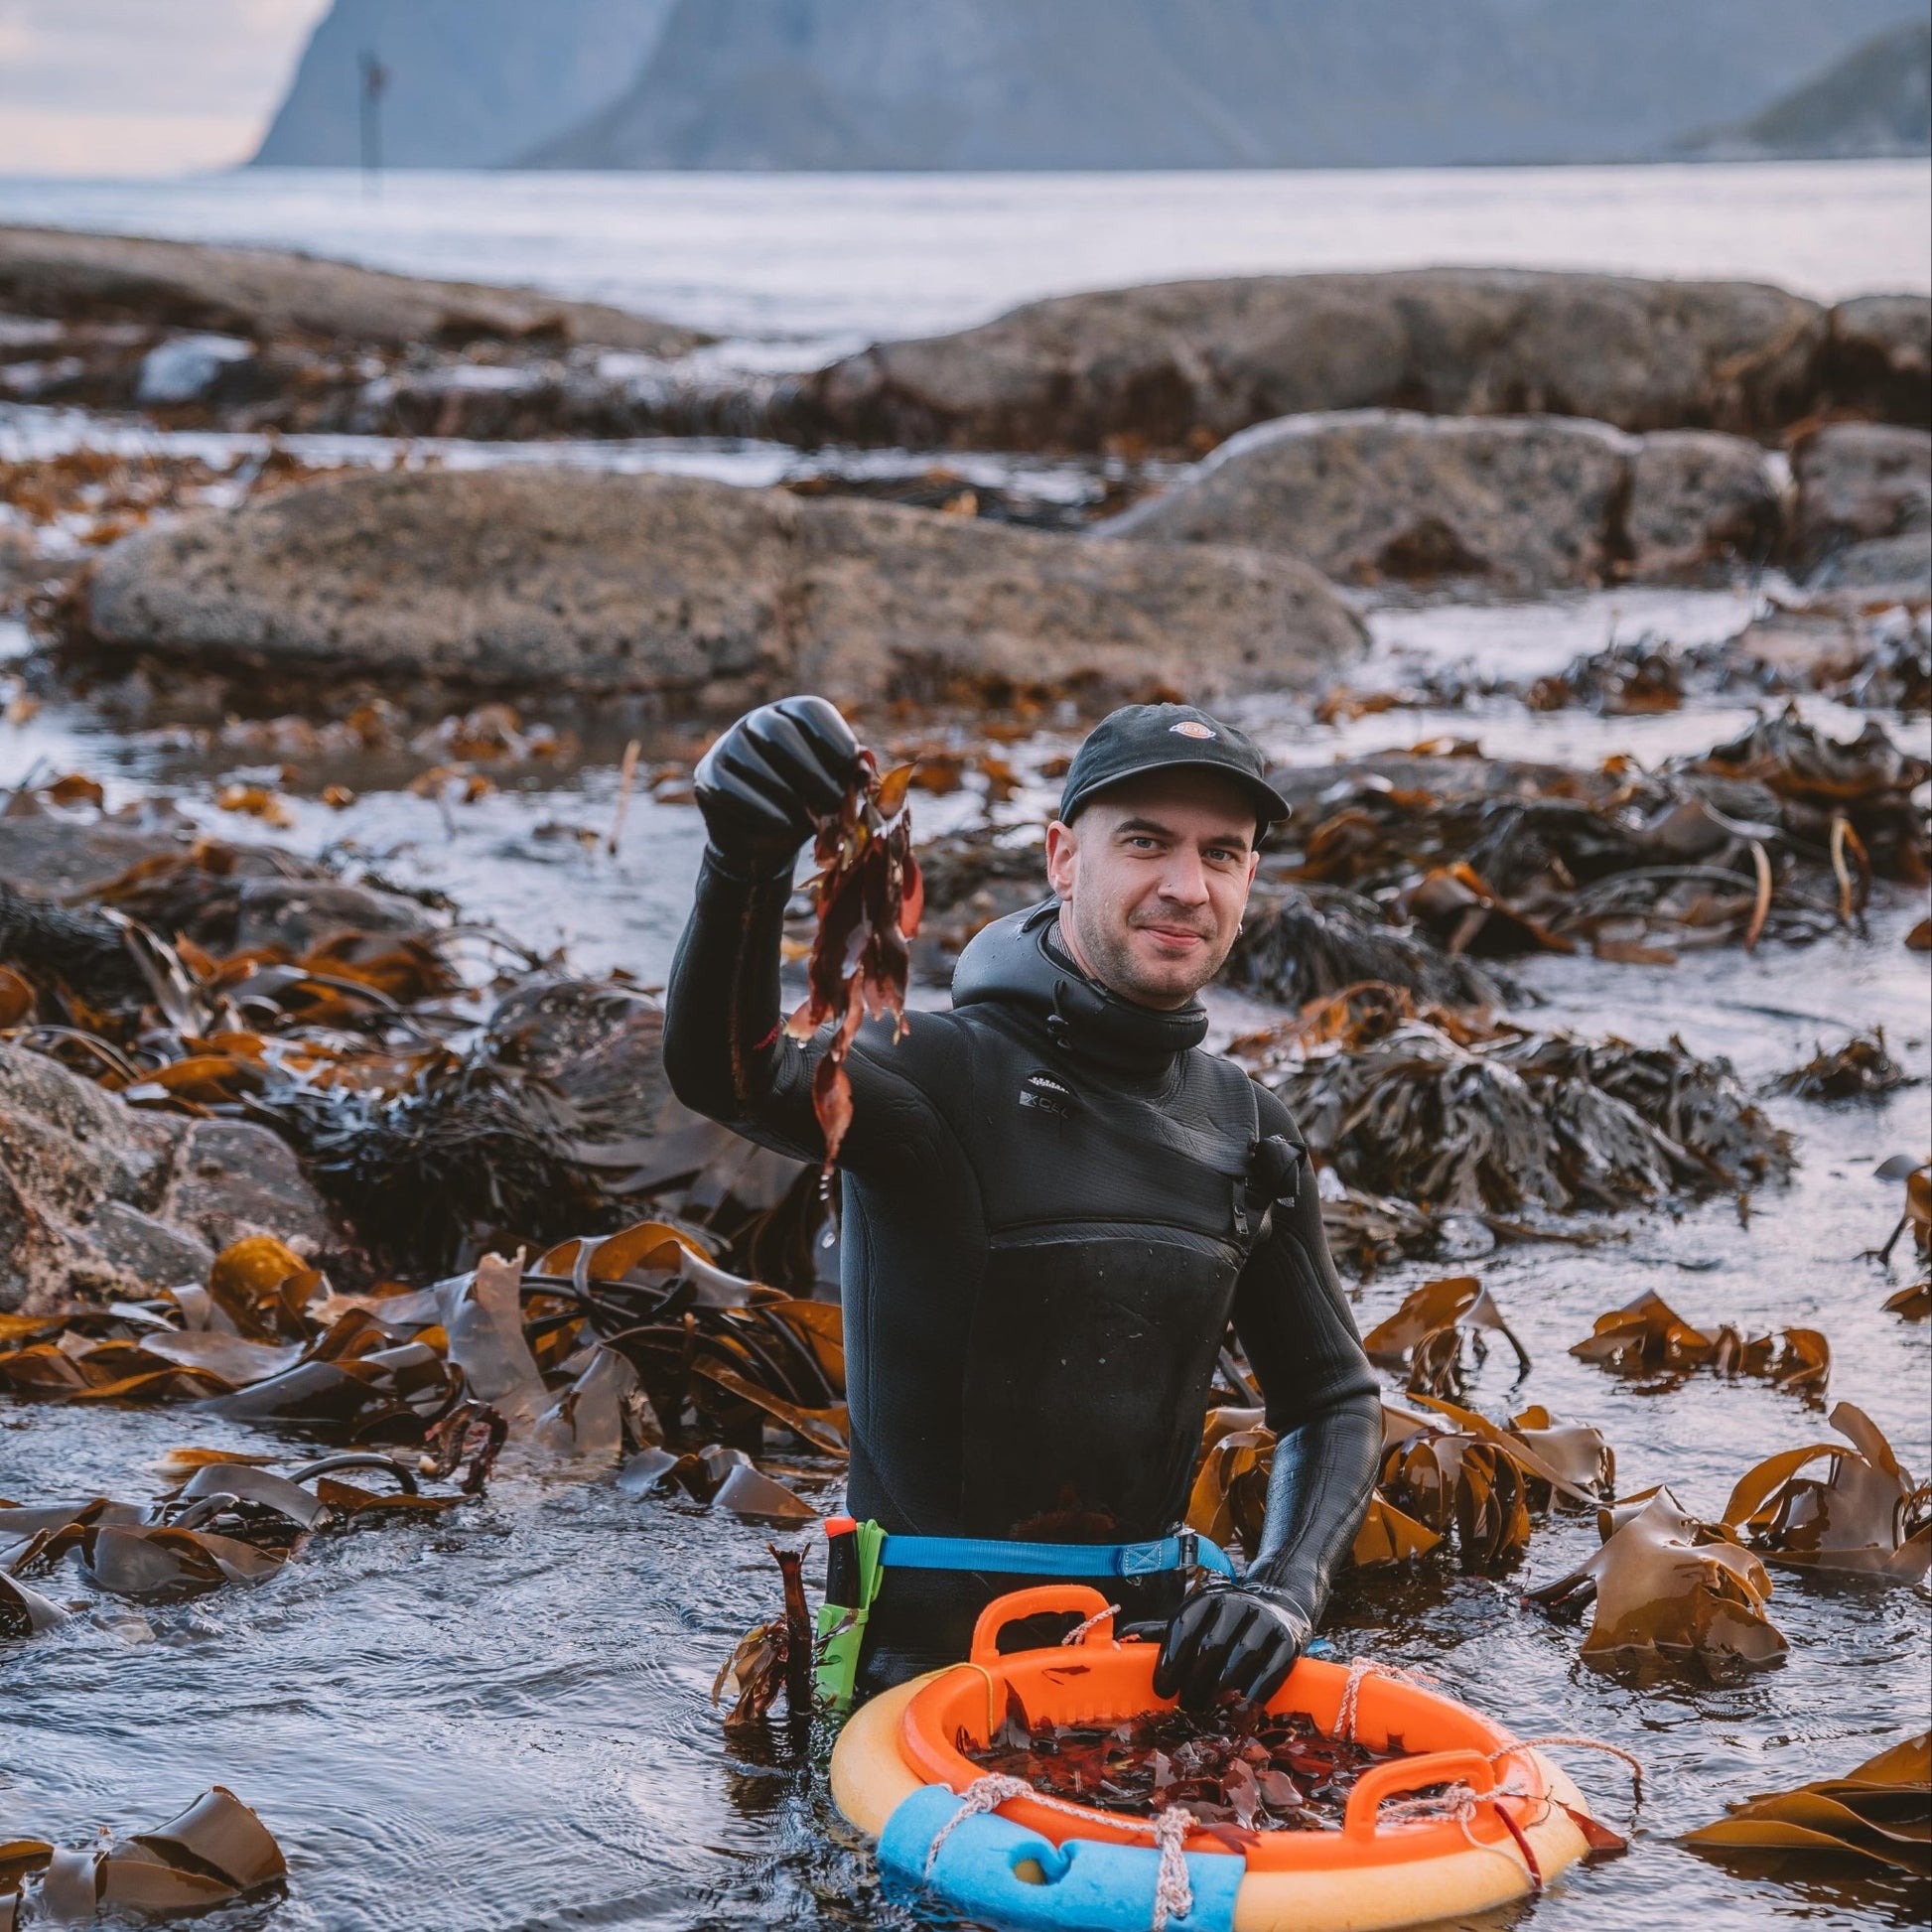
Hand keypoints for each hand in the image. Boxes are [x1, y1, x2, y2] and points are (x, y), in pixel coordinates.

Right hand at [693, 696, 861, 867]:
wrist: (768, 840)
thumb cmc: (809, 807)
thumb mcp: (834, 791)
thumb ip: (848, 778)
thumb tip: (864, 773)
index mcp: (793, 716)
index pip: (810, 712)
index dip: (832, 736)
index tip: (850, 765)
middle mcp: (757, 722)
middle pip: (778, 732)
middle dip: (810, 768)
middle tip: (834, 799)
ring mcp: (728, 745)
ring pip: (749, 757)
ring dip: (784, 791)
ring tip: (809, 819)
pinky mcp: (708, 775)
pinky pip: (727, 785)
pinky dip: (758, 806)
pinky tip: (783, 824)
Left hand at [1152, 1583, 1309, 1710]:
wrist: (1280, 1609)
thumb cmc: (1227, 1623)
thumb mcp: (1198, 1618)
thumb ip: (1163, 1632)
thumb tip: (1121, 1643)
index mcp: (1208, 1597)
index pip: (1184, 1625)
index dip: (1170, 1659)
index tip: (1161, 1690)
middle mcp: (1237, 1603)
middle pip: (1211, 1644)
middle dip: (1195, 1680)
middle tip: (1186, 1707)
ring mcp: (1265, 1620)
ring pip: (1240, 1656)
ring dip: (1222, 1690)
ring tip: (1208, 1714)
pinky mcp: (1289, 1641)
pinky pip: (1270, 1670)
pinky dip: (1254, 1696)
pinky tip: (1240, 1715)